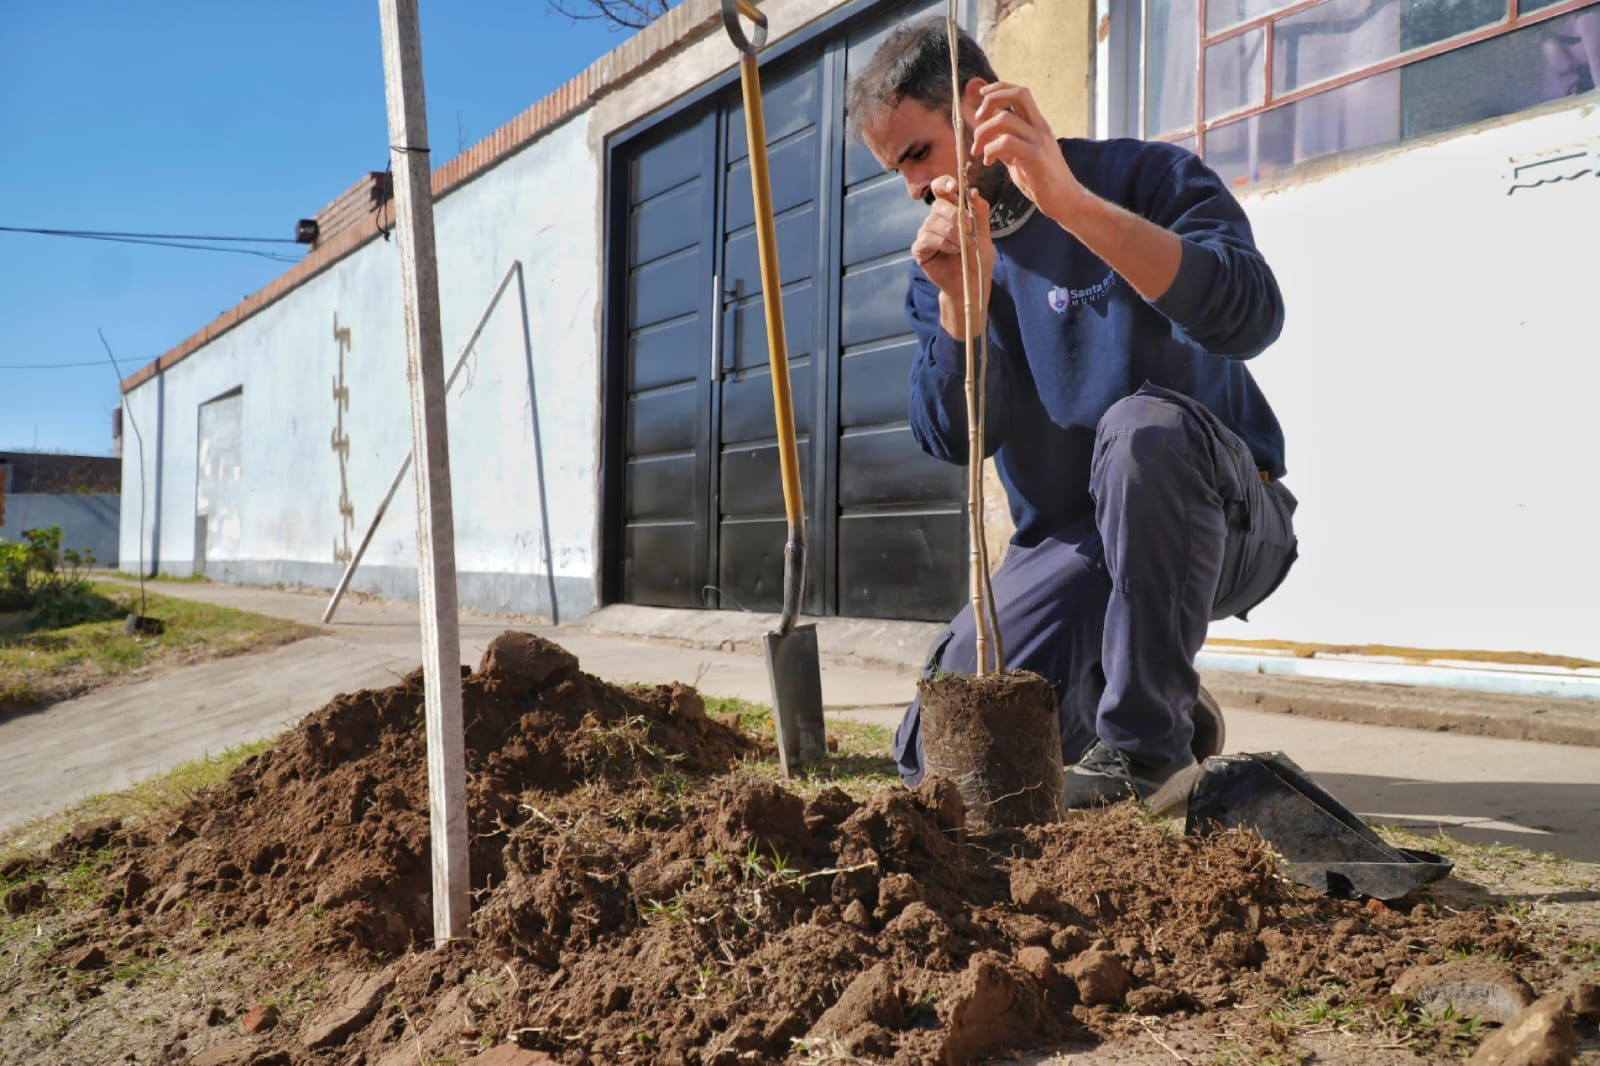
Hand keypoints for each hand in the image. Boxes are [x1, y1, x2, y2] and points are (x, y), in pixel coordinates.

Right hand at [911, 175, 993, 338]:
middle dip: (954, 216)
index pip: (941, 189)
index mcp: (950, 211)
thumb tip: (974, 191)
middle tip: (968, 229)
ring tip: (963, 246)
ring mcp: (926, 234)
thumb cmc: (977, 260)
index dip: (945, 183)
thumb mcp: (985, 234)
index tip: (954, 186)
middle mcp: (935, 220)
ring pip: (933, 222)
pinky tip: (953, 251)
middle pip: (938, 205)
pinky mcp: (920, 249)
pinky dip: (942, 243)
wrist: (970, 284)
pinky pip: (927, 239)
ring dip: (952, 233)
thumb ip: (980, 213)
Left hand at [972, 82, 1085, 224]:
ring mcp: (1039, 140)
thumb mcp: (1020, 157)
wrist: (1066, 201)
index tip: (981, 94)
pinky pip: (1006, 142)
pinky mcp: (1035, 157)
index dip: (999, 88)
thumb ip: (1005, 144)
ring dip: (983, 132)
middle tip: (978, 120)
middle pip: (1017, 94)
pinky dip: (990, 150)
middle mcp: (1040, 127)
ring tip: (978, 150)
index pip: (1019, 92)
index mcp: (1037, 124)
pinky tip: (988, 162)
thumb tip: (985, 136)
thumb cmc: (1042, 181)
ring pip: (1005, 119)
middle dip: (991, 100)